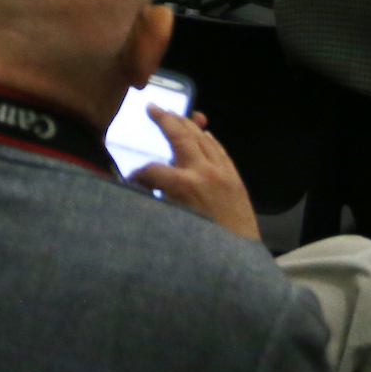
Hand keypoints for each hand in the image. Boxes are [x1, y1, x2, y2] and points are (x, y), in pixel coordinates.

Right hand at [131, 108, 258, 240]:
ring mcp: (223, 173)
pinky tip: (203, 133)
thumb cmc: (201, 250)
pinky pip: (221, 150)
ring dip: (187, 124)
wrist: (239, 263)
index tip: (131, 180)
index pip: (152, 169)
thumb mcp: (171, 226)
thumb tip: (143, 189)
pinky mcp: (236, 180)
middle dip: (165, 119)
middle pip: (181, 136)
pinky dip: (209, 139)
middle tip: (153, 107)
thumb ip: (156, 201)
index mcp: (184, 185)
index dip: (138, 174)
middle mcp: (204, 172)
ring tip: (175, 115)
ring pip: (203, 139)